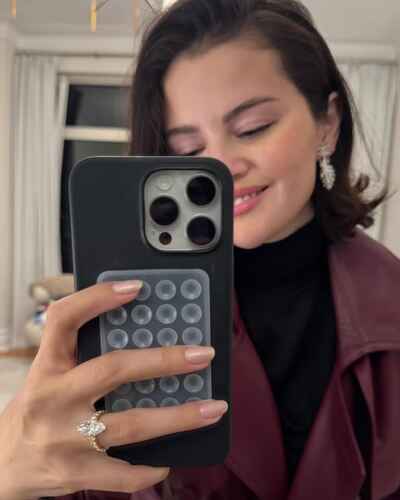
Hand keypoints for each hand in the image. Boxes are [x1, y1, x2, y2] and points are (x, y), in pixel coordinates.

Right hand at [0, 281, 226, 499]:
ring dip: (178, 417)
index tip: (136, 288)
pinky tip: (169, 460)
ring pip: (131, 424)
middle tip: (203, 354)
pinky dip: (149, 469)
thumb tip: (139, 336)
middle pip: (113, 369)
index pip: (64, 319)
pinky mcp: (73, 473)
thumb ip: (80, 357)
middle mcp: (53, 399)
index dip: (98, 299)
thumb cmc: (34, 411)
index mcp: (46, 367)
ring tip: (213, 407)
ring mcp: (63, 438)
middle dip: (164, 360)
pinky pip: (122, 473)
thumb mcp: (46, 376)